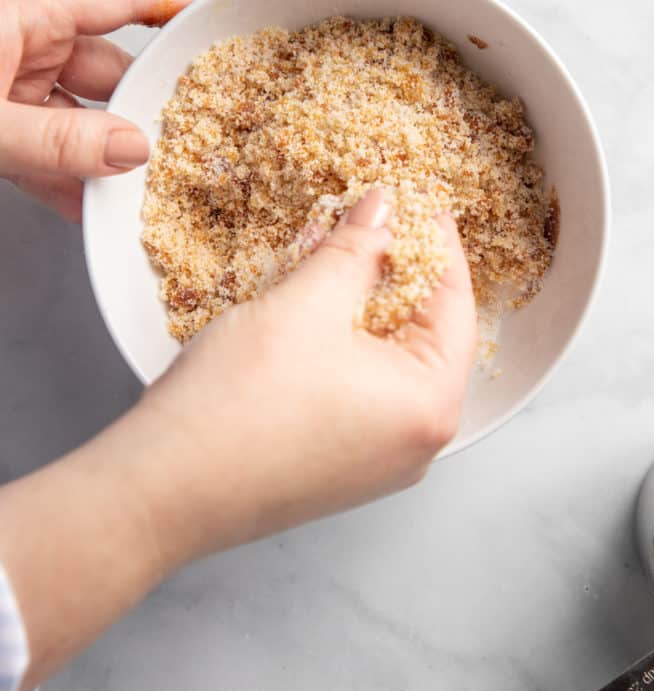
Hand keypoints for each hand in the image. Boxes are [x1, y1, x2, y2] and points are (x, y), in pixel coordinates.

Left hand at [0, 0, 204, 220]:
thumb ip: (57, 140)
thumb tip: (129, 149)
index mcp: (18, 17)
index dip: (168, 0)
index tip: (213, 10)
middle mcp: (18, 43)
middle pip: (105, 66)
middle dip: (141, 106)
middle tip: (180, 139)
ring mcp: (7, 83)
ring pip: (78, 113)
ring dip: (103, 152)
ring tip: (135, 185)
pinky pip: (45, 146)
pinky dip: (66, 175)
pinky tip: (87, 203)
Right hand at [137, 189, 476, 564]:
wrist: (162, 489)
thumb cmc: (238, 403)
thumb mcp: (306, 305)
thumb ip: (355, 248)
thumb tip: (382, 208)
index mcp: (430, 405)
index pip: (455, 303)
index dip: (436, 242)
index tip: (420, 200)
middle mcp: (417, 442)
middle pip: (422, 333)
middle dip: (395, 270)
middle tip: (374, 220)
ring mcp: (377, 462)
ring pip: (385, 359)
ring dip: (362, 301)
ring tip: (336, 252)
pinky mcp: (337, 466)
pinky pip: (358, 389)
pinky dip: (342, 341)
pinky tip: (313, 304)